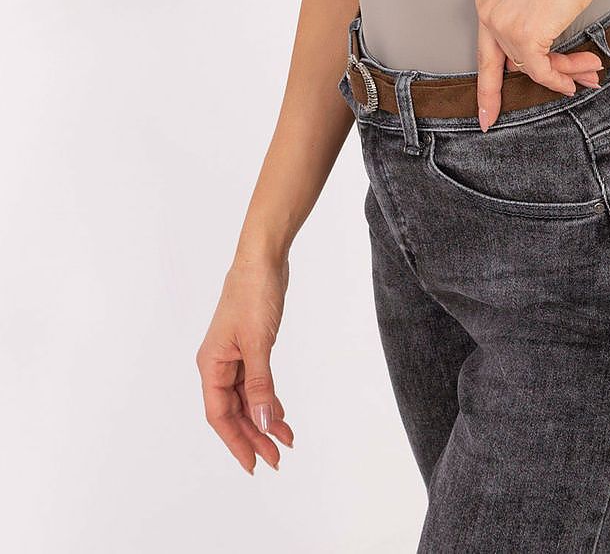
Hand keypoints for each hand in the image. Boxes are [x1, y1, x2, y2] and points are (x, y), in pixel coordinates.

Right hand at [196, 255, 293, 474]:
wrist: (264, 258)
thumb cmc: (254, 293)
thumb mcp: (258, 343)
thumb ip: (260, 384)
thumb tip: (260, 422)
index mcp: (211, 364)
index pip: (220, 415)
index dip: (236, 441)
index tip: (253, 463)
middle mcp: (219, 363)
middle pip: (234, 411)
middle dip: (253, 435)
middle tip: (276, 459)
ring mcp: (234, 355)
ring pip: (246, 398)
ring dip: (264, 419)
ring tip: (285, 441)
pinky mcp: (250, 346)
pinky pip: (256, 382)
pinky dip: (268, 399)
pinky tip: (279, 414)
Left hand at [474, 0, 609, 130]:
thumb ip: (530, 26)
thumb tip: (541, 62)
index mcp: (487, 2)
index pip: (485, 55)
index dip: (486, 90)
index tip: (486, 115)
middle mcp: (488, 14)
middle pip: (514, 63)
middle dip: (549, 77)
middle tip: (570, 89)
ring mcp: (504, 26)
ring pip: (533, 67)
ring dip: (566, 71)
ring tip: (591, 70)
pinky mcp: (525, 36)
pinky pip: (542, 71)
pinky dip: (562, 78)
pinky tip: (580, 77)